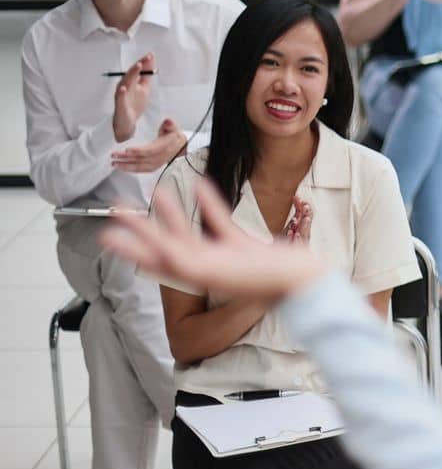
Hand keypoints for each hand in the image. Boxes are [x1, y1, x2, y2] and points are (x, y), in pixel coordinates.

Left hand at [101, 177, 326, 304]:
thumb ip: (193, 264)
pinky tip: (201, 186)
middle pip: (166, 244)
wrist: (305, 282)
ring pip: (191, 233)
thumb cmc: (270, 281)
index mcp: (200, 274)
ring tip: (157, 192)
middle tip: (118, 212)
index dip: (134, 244)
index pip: (158, 257)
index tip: (110, 232)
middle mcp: (206, 266)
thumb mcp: (226, 273)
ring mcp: (224, 257)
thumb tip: (163, 254)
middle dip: (143, 227)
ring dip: (173, 213)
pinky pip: (221, 224)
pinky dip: (209, 205)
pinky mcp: (243, 247)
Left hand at [110, 118, 186, 173]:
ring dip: (126, 166)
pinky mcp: (153, 167)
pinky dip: (131, 170)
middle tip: (114, 156)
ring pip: (140, 167)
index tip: (127, 149)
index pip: (150, 151)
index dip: (138, 151)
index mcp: (164, 147)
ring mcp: (157, 163)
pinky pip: (141, 170)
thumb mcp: (173, 128)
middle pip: (142, 159)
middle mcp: (160, 157)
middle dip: (127, 158)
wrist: (181, 147)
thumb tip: (168, 121)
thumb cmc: (174, 137)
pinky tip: (122, 167)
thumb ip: (170, 124)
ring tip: (114, 163)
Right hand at [112, 53, 155, 142]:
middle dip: (139, 65)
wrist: (127, 122)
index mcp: (131, 82)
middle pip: (131, 73)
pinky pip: (119, 97)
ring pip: (125, 82)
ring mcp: (122, 95)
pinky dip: (121, 92)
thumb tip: (151, 63)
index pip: (137, 70)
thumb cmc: (134, 105)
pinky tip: (123, 87)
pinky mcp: (120, 104)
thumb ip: (146, 77)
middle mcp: (125, 86)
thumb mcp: (144, 88)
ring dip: (131, 74)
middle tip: (146, 58)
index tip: (151, 55)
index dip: (144, 62)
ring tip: (137, 67)